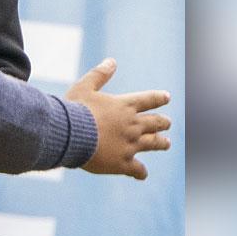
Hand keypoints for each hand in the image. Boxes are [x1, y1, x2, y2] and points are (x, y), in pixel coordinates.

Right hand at [64, 58, 171, 179]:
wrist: (69, 134)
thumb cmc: (74, 109)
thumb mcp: (84, 87)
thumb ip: (99, 74)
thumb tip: (112, 61)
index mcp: (125, 106)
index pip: (149, 100)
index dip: (159, 98)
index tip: (167, 97)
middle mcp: (132, 125)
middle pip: (155, 123)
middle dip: (162, 122)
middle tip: (167, 123)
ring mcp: (130, 145)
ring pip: (153, 144)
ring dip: (161, 143)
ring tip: (166, 143)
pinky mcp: (122, 163)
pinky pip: (137, 169)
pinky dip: (140, 172)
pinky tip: (142, 174)